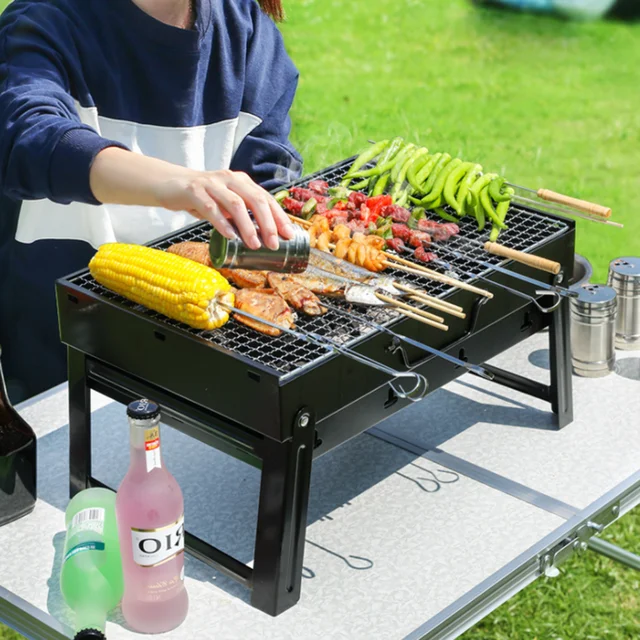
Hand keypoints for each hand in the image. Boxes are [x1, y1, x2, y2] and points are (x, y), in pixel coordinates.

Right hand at [156, 169, 294, 249]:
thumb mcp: (226, 203)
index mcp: (242, 182)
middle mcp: (230, 179)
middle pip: (255, 200)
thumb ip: (242, 215)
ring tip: (255, 245)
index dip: (279, 217)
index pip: (266, 198)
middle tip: (273, 244)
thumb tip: (264, 238)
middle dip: (268, 223)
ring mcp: (212, 184)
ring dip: (248, 226)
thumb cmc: (203, 197)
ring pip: (236, 204)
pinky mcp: (194, 191)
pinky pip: (211, 208)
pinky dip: (222, 223)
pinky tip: (231, 236)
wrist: (169, 184)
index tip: (289, 235)